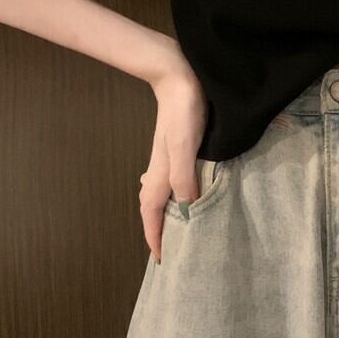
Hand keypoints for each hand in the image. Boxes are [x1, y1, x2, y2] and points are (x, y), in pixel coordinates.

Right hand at [138, 48, 207, 262]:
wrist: (179, 76)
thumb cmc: (183, 111)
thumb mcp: (185, 144)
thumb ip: (183, 176)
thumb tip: (186, 209)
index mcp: (161, 173)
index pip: (152, 213)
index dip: (156, 237)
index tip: (162, 261)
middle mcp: (160, 169)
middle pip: (153, 206)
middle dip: (159, 230)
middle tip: (172, 250)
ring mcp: (167, 157)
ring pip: (162, 193)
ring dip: (166, 213)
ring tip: (179, 228)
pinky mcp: (177, 146)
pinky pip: (172, 180)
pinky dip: (175, 195)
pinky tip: (186, 192)